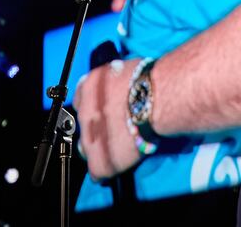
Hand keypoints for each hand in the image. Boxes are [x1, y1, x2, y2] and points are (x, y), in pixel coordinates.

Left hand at [73, 60, 140, 179]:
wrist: (158, 98)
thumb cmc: (150, 79)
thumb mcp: (128, 69)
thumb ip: (118, 78)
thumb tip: (125, 80)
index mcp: (90, 86)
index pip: (83, 97)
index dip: (96, 104)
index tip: (106, 108)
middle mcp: (84, 112)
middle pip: (84, 124)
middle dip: (97, 126)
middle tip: (115, 127)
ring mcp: (89, 138)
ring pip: (88, 147)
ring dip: (100, 146)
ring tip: (119, 145)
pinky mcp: (100, 161)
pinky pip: (98, 172)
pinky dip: (109, 168)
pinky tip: (118, 164)